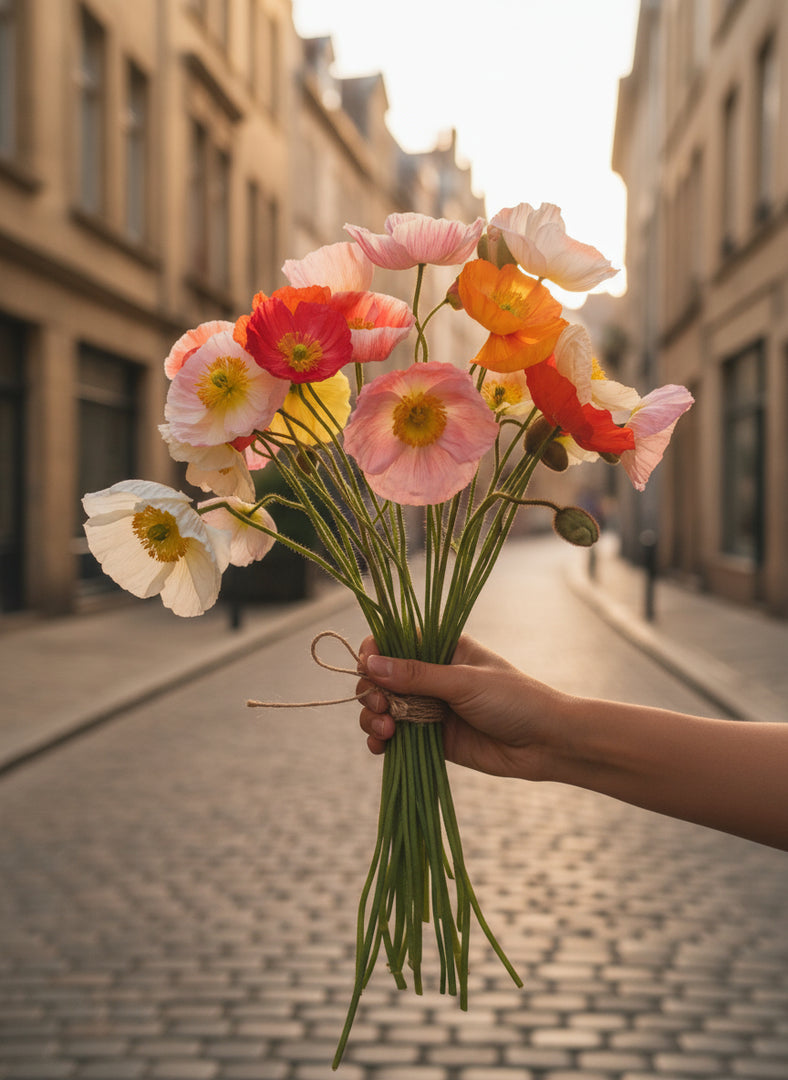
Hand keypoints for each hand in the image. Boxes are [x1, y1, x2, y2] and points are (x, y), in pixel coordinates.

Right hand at [356, 635, 569, 780]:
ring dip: (374, 717)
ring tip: (385, 730)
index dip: (375, 652)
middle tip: (382, 706)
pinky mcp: (432, 738)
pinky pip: (396, 737)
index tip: (367, 665)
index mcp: (443, 648)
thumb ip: (416, 676)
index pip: (395, 641)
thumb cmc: (514, 700)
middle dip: (372, 691)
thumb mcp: (463, 682)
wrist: (547, 743)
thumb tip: (370, 664)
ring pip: (385, 708)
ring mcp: (430, 708)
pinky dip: (382, 741)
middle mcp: (432, 676)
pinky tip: (381, 747)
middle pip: (383, 678)